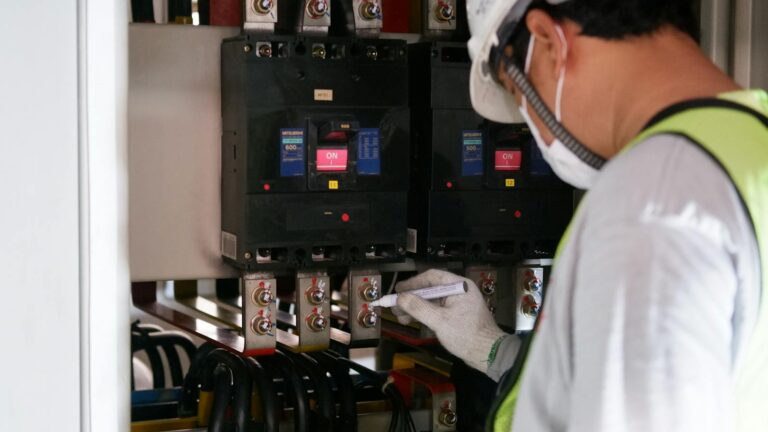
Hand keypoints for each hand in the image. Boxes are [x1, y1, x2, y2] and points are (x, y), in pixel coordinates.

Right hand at [392, 269, 507, 372]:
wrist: (488, 354)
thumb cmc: (466, 335)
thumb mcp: (440, 321)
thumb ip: (419, 307)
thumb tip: (400, 297)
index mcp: (459, 286)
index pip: (432, 276)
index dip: (413, 283)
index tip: (397, 291)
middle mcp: (458, 290)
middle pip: (430, 288)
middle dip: (411, 298)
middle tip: (394, 307)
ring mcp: (458, 303)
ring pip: (431, 300)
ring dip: (415, 308)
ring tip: (399, 317)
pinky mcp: (457, 315)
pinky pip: (437, 310)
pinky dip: (424, 314)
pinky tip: (411, 321)